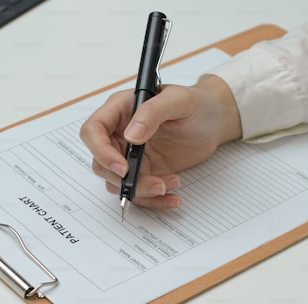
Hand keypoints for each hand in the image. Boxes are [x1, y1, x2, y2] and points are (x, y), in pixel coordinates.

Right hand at [79, 75, 241, 208]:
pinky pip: (137, 192)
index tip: (122, 167)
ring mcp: (130, 155)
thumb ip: (152, 112)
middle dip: (125, 179)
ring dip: (141, 190)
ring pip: (117, 182)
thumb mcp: (178, 100)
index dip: (101, 151)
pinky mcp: (143, 171)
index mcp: (120, 109)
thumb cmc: (196, 103)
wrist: (214, 121)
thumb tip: (131, 135)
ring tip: (171, 183)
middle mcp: (119, 133)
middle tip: (155, 183)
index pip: (93, 131)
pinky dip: (153, 200)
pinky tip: (172, 196)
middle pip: (101, 163)